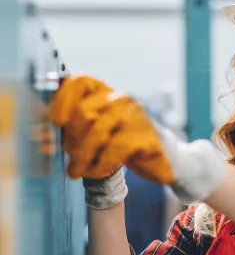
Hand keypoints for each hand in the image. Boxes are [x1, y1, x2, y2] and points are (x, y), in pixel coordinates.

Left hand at [50, 76, 225, 202]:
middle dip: (72, 141)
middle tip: (71, 162)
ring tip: (77, 171)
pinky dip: (100, 163)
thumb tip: (43, 132)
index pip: (82, 82)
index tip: (56, 121)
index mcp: (112, 95)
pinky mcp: (148, 138)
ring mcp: (138, 118)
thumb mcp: (105, 132)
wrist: (172, 161)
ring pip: (97, 131)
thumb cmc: (132, 146)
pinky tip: (97, 172)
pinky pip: (115, 149)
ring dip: (83, 156)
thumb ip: (80, 127)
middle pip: (84, 112)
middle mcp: (125, 101)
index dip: (64, 98)